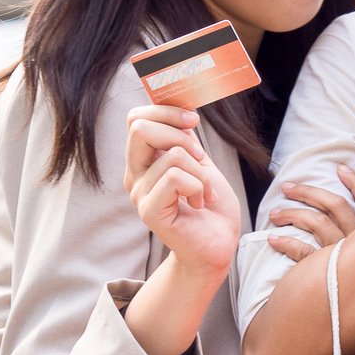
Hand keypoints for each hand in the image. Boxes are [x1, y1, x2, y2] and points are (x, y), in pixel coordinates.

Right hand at [122, 104, 241, 278]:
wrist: (219, 244)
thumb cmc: (211, 206)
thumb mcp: (200, 162)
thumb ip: (184, 139)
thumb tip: (179, 110)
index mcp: (143, 160)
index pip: (135, 119)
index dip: (165, 111)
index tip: (193, 121)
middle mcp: (135, 175)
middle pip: (139, 127)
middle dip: (179, 132)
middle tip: (201, 157)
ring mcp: (139, 193)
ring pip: (171, 155)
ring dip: (201, 172)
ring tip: (204, 192)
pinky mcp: (149, 211)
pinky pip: (175, 178)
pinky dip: (198, 186)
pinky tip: (199, 203)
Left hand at [265, 165, 354, 262]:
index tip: (340, 168)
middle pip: (335, 205)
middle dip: (309, 192)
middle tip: (287, 187)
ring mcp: (343, 256)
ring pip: (315, 223)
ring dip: (292, 213)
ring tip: (274, 213)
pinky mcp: (325, 272)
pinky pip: (301, 251)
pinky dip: (285, 243)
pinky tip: (272, 240)